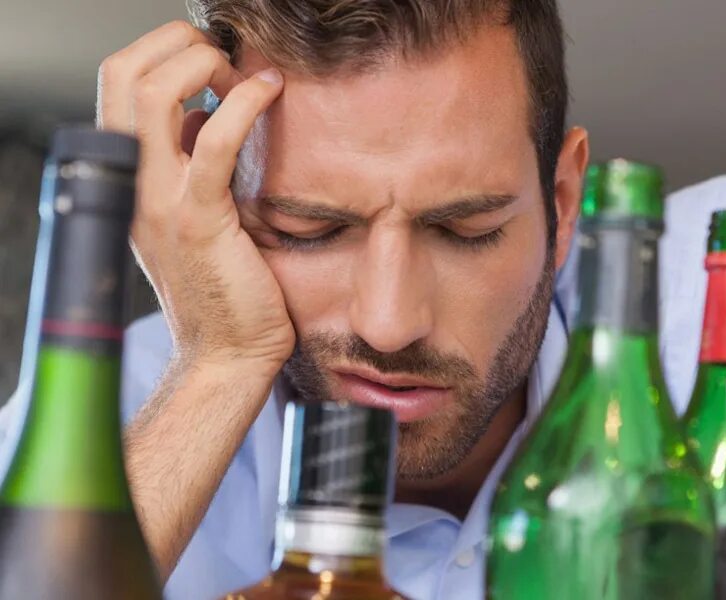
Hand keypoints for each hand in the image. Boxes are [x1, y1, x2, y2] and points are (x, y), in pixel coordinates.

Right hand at [97, 20, 293, 374]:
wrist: (228, 353)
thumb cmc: (225, 285)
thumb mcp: (194, 213)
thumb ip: (187, 164)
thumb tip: (202, 113)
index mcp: (128, 178)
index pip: (117, 85)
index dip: (162, 54)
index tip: (214, 66)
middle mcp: (132, 184)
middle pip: (119, 74)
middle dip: (174, 43)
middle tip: (225, 58)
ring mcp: (158, 201)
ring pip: (150, 94)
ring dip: (202, 63)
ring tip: (247, 76)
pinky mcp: (198, 220)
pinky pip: (212, 142)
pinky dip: (243, 105)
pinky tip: (271, 96)